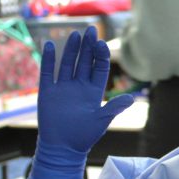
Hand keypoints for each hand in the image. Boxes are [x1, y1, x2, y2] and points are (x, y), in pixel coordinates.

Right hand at [22, 26, 133, 178]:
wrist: (62, 148)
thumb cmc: (84, 136)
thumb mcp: (101, 121)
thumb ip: (114, 108)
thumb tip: (131, 98)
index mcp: (93, 91)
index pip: (99, 68)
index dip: (101, 55)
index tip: (101, 44)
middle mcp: (79, 86)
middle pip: (84, 61)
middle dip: (88, 46)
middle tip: (91, 30)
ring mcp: (63, 88)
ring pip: (67, 63)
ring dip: (71, 49)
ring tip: (75, 34)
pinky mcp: (48, 92)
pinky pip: (47, 72)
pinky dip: (48, 59)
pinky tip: (49, 45)